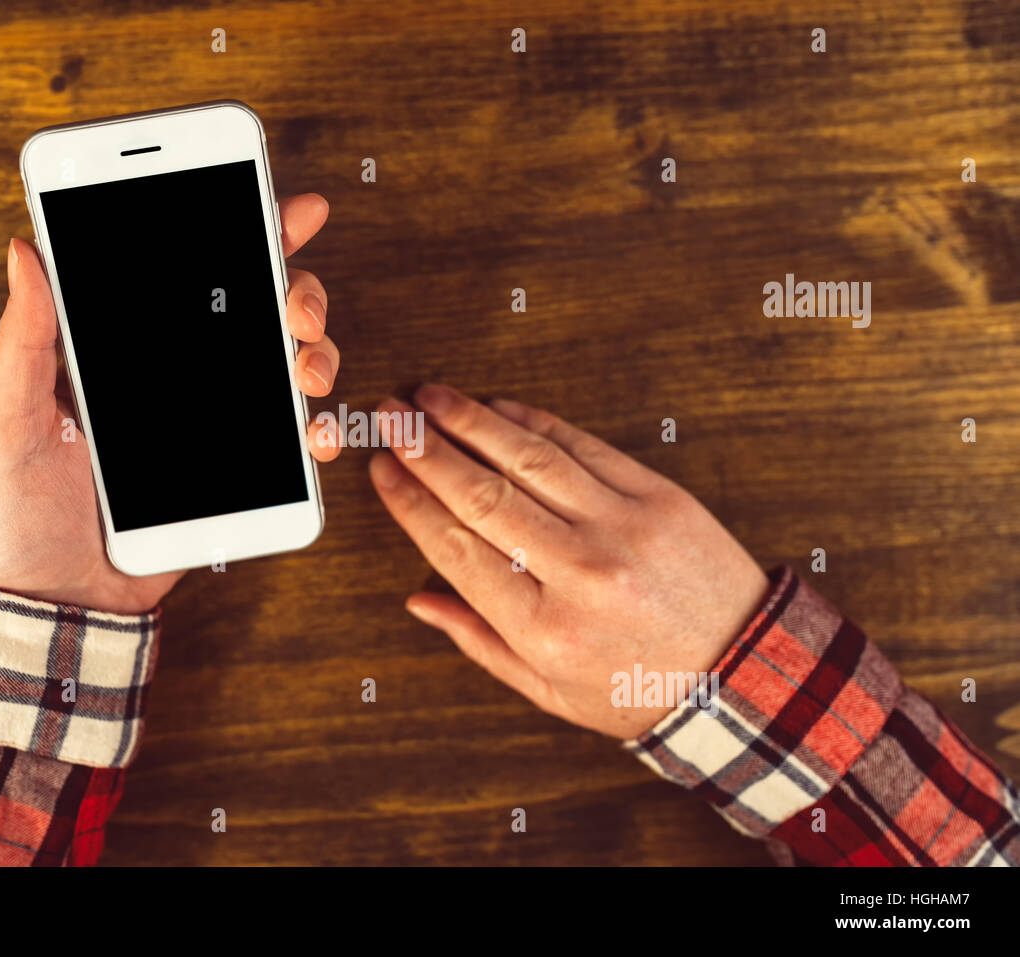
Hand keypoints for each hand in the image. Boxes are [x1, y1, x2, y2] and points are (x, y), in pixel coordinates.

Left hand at [0, 194, 337, 613]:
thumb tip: (24, 249)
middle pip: (258, 311)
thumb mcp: (12, 420)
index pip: (190, 275)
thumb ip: (27, 341)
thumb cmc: (19, 513)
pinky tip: (315, 433)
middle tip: (295, 307)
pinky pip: (290, 444)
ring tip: (306, 372)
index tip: (292, 210)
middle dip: (298, 293)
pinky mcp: (235, 475)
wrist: (55, 605)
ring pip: (286, 367)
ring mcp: (213, 424)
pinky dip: (317, 432)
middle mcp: (178, 377)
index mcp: (124, 351)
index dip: (245, 232)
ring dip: (316, 355)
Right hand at [369, 385, 768, 738]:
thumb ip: (479, 641)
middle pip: (481, 494)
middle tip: (389, 417)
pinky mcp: (659, 496)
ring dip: (471, 420)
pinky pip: (583, 446)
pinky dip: (533, 423)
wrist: (744, 675)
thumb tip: (418, 598)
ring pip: (528, 459)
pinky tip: (497, 407)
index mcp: (545, 627)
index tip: (380, 469)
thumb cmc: (639, 690)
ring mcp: (623, 527)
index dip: (409, 501)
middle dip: (425, 449)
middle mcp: (581, 572)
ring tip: (429, 397)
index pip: (455, 547)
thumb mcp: (549, 690)